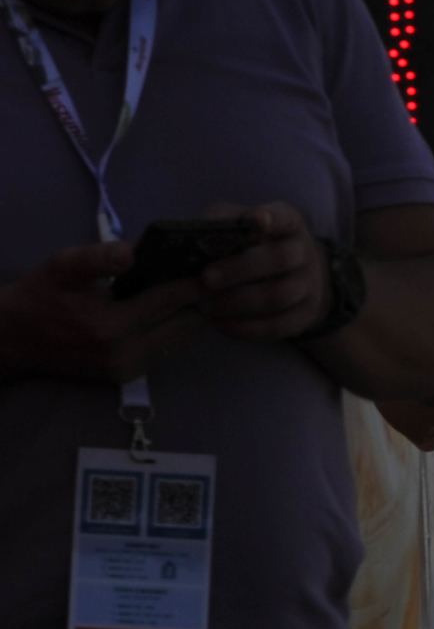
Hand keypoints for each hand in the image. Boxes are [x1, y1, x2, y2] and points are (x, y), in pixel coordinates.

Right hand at [0, 238, 209, 382]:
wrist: (14, 338)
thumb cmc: (41, 296)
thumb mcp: (62, 267)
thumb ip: (98, 257)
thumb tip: (134, 252)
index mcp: (111, 326)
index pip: (173, 300)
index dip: (198, 280)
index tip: (218, 262)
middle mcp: (126, 354)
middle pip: (191, 323)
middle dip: (198, 298)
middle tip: (199, 273)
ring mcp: (129, 370)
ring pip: (185, 339)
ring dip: (188, 314)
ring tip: (181, 289)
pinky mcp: (128, 377)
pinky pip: (168, 349)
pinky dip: (172, 328)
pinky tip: (163, 309)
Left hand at [193, 202, 330, 345]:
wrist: (292, 278)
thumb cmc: (252, 248)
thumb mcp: (241, 229)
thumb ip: (220, 225)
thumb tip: (191, 239)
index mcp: (288, 225)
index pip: (285, 217)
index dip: (272, 218)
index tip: (256, 219)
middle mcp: (304, 253)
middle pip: (280, 259)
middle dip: (240, 269)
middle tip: (206, 278)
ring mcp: (309, 286)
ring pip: (278, 296)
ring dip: (236, 303)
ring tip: (205, 307)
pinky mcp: (305, 316)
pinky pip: (276, 326)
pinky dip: (243, 327)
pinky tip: (219, 323)